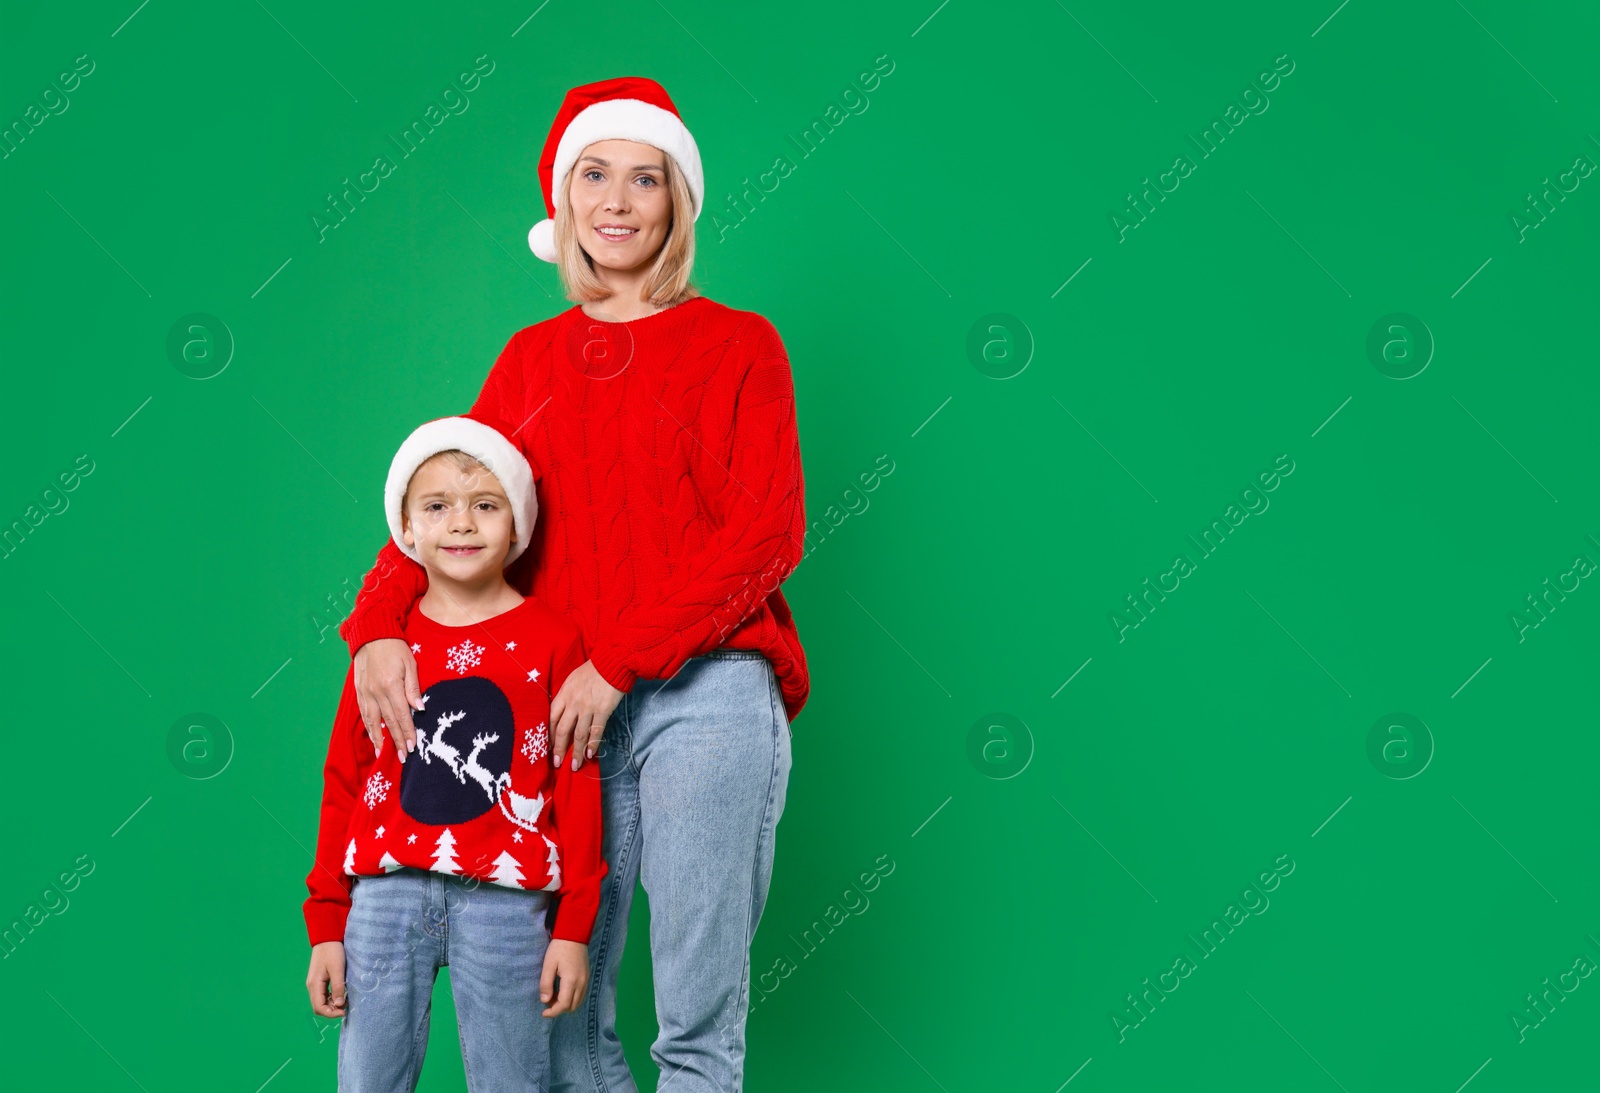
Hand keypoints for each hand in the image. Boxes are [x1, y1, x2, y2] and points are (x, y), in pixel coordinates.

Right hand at [307, 941, 347, 1017]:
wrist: (327, 938)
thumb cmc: (333, 952)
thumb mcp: (338, 969)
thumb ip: (338, 988)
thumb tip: (339, 1005)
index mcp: (314, 984)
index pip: (319, 1007)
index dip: (331, 1014)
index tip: (344, 1012)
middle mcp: (312, 986)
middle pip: (319, 1006)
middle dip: (331, 1011)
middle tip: (346, 1008)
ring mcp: (314, 983)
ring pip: (321, 1001)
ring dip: (332, 1005)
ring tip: (345, 1002)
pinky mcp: (319, 980)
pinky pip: (323, 995)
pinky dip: (331, 998)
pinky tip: (341, 995)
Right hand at [354, 638, 423, 763]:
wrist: (371, 635)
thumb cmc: (395, 648)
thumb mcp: (409, 664)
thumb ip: (413, 688)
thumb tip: (420, 709)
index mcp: (390, 686)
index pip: (401, 715)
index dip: (408, 732)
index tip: (413, 747)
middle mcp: (376, 693)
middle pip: (388, 722)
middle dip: (396, 741)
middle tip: (403, 757)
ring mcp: (365, 693)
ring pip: (373, 721)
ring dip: (380, 739)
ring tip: (385, 754)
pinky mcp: (359, 692)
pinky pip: (364, 714)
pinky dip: (369, 727)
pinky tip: (374, 736)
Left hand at [540, 939, 589, 1016]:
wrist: (574, 934)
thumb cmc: (559, 948)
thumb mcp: (548, 965)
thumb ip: (546, 984)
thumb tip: (545, 1001)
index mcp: (571, 981)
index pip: (564, 1004)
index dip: (553, 1012)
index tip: (543, 1013)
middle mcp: (581, 983)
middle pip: (572, 1006)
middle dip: (559, 1009)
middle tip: (547, 1003)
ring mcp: (586, 980)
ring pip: (578, 1002)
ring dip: (566, 1005)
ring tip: (554, 998)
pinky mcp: (587, 976)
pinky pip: (581, 995)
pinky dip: (572, 999)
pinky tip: (563, 992)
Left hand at [550, 660, 623, 770]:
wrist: (613, 662)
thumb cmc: (593, 669)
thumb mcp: (573, 679)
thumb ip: (567, 695)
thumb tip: (564, 710)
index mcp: (564, 694)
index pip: (552, 718)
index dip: (549, 734)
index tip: (549, 747)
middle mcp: (573, 703)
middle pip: (562, 730)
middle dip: (559, 749)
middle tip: (557, 763)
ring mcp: (588, 708)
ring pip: (578, 735)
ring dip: (576, 752)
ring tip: (575, 765)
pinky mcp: (603, 711)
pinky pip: (596, 731)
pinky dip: (593, 744)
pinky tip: (590, 754)